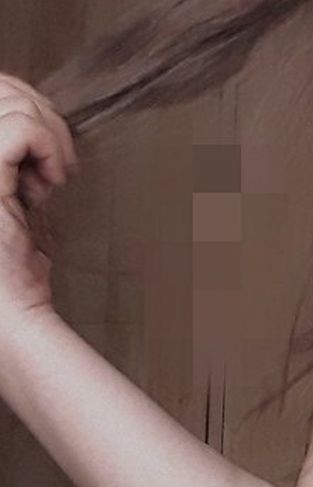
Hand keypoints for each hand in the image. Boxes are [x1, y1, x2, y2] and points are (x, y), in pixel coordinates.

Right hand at [0, 72, 80, 320]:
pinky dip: (48, 146)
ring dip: (48, 135)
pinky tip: (52, 181)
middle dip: (38, 111)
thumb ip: (10, 156)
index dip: (19, 100)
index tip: (47, 147)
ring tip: (51, 177)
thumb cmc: (8, 266)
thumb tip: (33, 119)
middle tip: (58, 161)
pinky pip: (20, 126)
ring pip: (10, 100)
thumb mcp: (9, 195)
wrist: (7, 312)